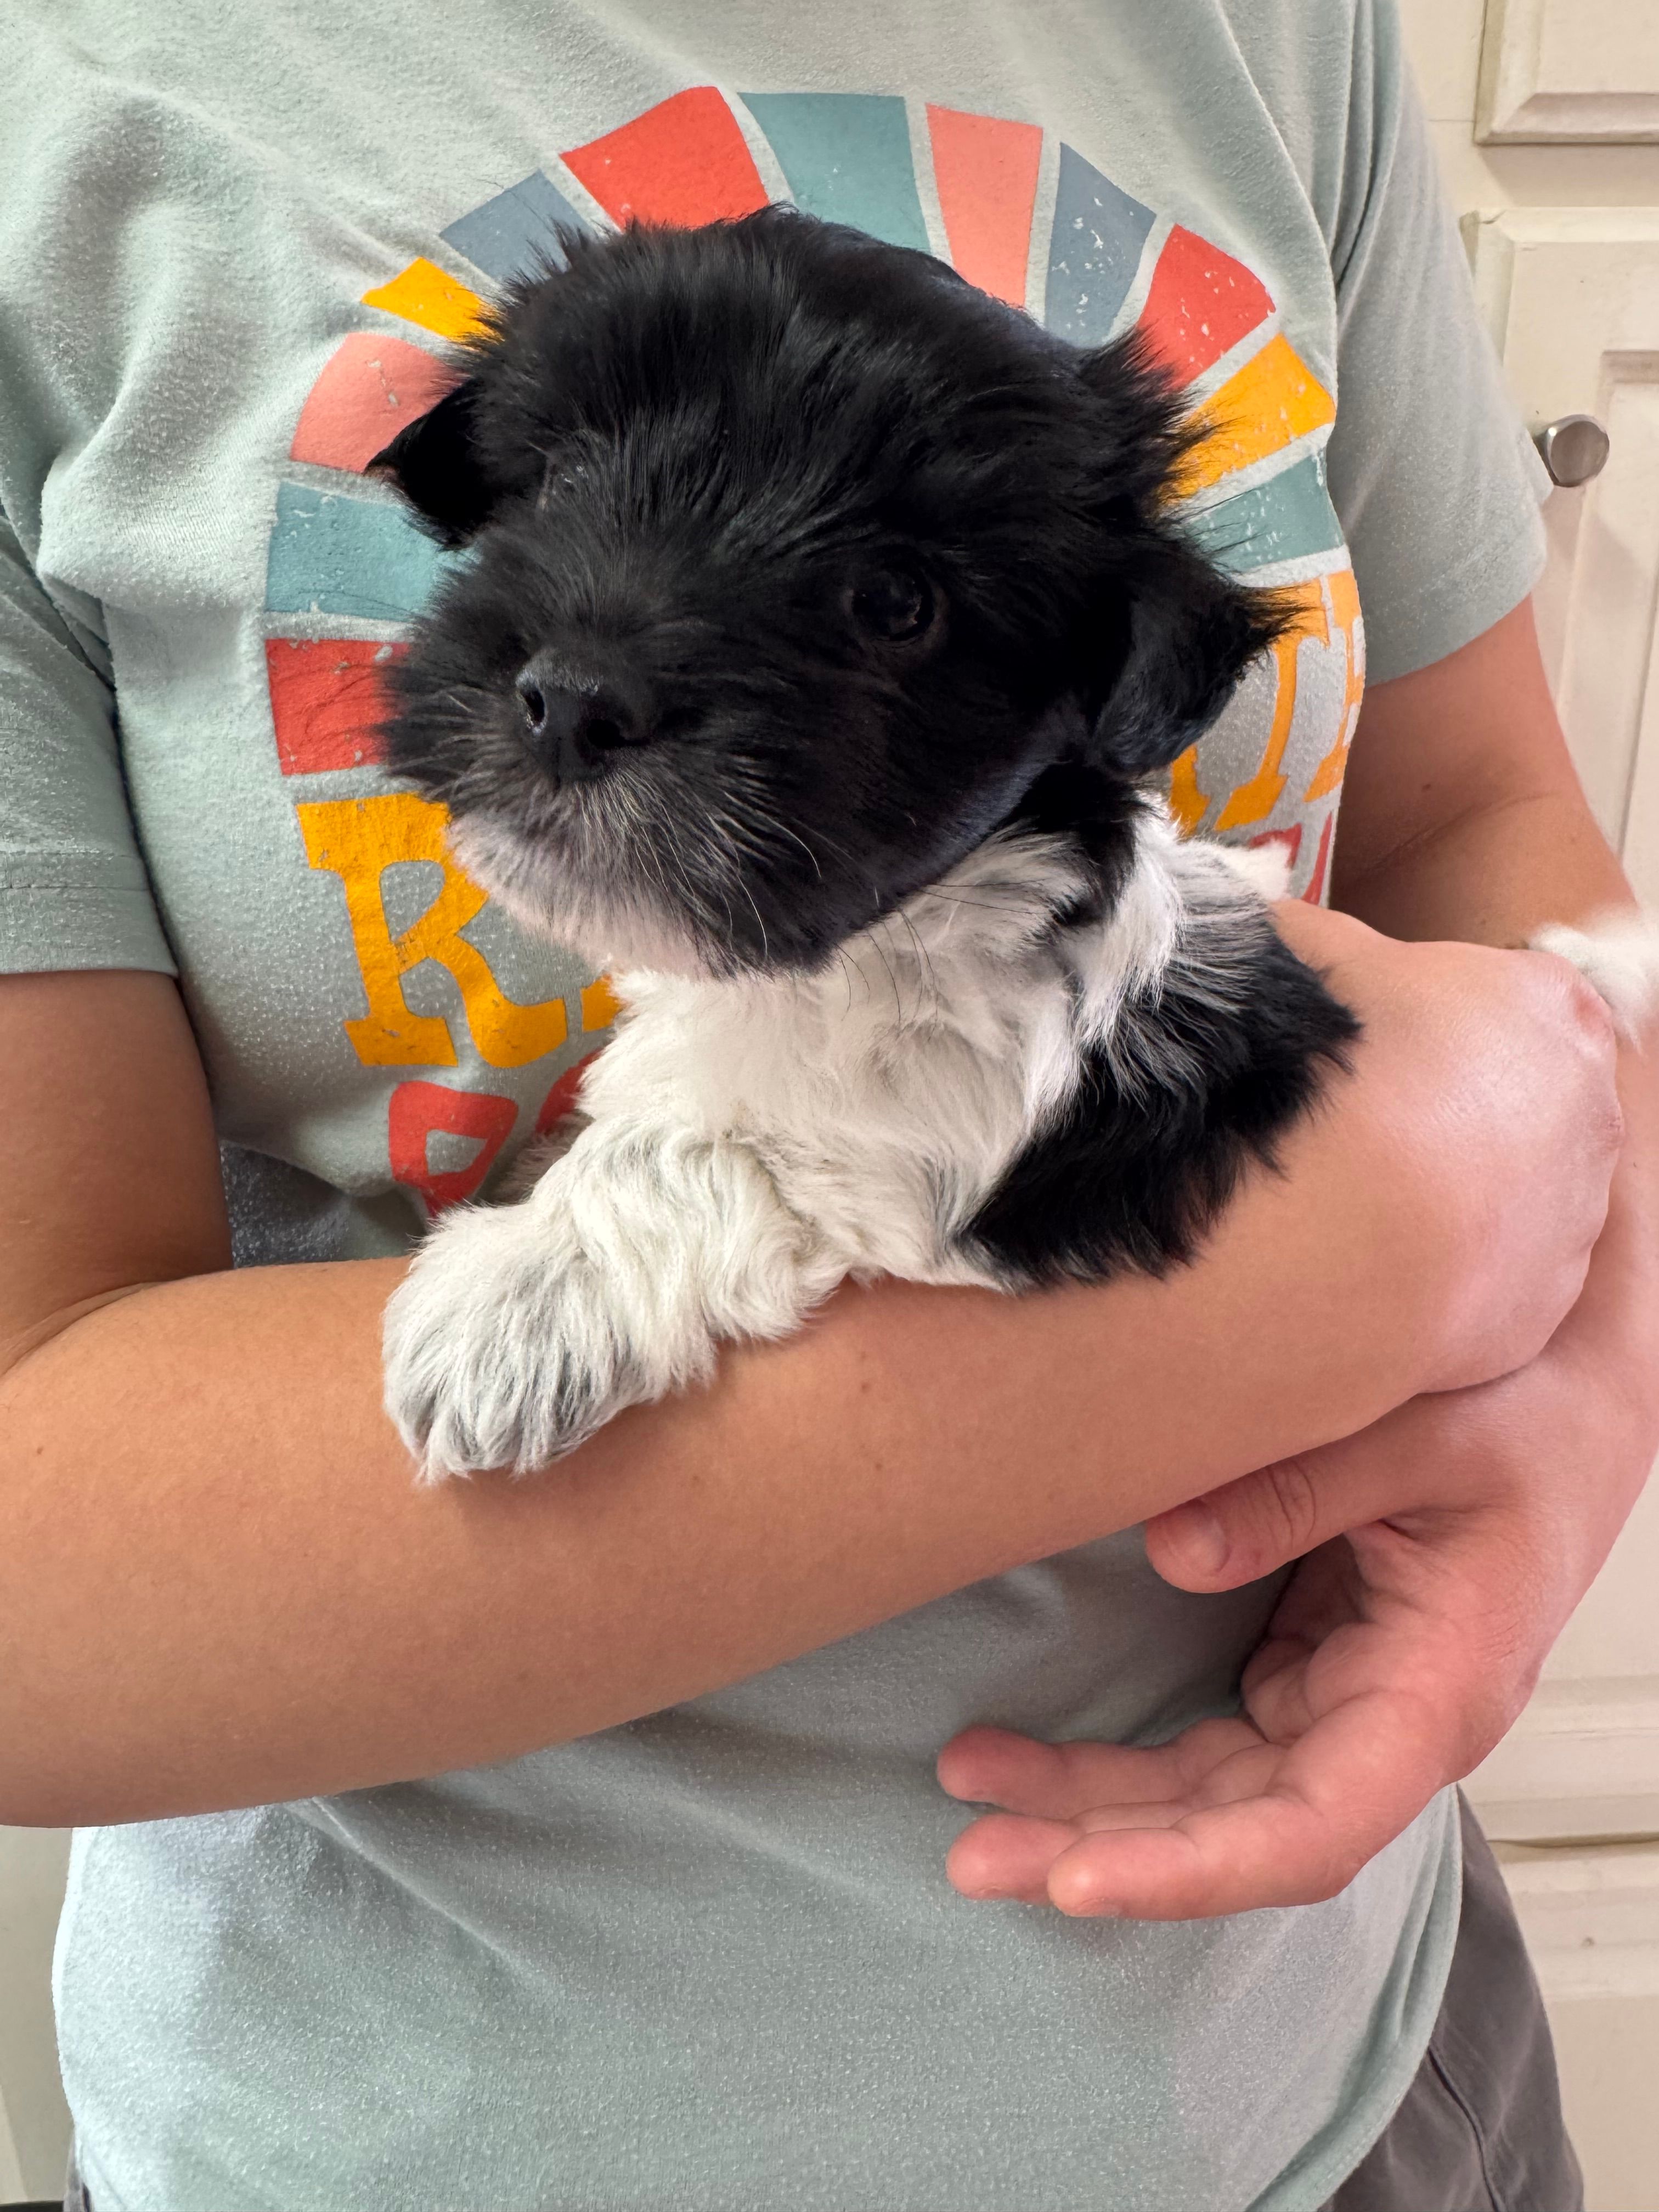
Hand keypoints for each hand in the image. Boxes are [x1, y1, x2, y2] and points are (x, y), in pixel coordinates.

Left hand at [938, 1190, 1658, 1918]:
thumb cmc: (1529, 1417)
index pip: (1310, 1828)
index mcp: (1438, 1694)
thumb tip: (1171, 1549)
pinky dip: (1122, 1758)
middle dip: (1102, 1847)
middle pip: (1235, 1827)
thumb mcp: (1426, 1429)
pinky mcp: (1308, 1663)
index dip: (1193, 1867)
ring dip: (1091, 1806)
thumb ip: (1304, 1485)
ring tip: (971, 1787)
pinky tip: (1032, 1757)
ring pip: (1207, 1791)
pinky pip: (1208, 1740)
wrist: (1574, 1398)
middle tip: (971, 1854)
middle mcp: (1388, 1722)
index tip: (1080, 1878)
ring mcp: (1344, 1699)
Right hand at [1269, 905, 1623, 1391]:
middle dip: (1460, 1104)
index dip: (1442, 1012)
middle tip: (1365, 1122)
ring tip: (1358, 1203)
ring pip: (1517, 1194)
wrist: (1325, 1241)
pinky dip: (1440, 1271)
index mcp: (1546, 1006)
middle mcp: (1588, 1112)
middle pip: (1528, 1096)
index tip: (1383, 1039)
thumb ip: (1316, 947)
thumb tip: (1295, 945)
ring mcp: (1571, 1217)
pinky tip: (1368, 1264)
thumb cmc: (1320, 1081)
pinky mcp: (1539, 1307)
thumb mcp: (1297, 963)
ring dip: (1456, 1194)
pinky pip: (1492, 1278)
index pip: (1515, 993)